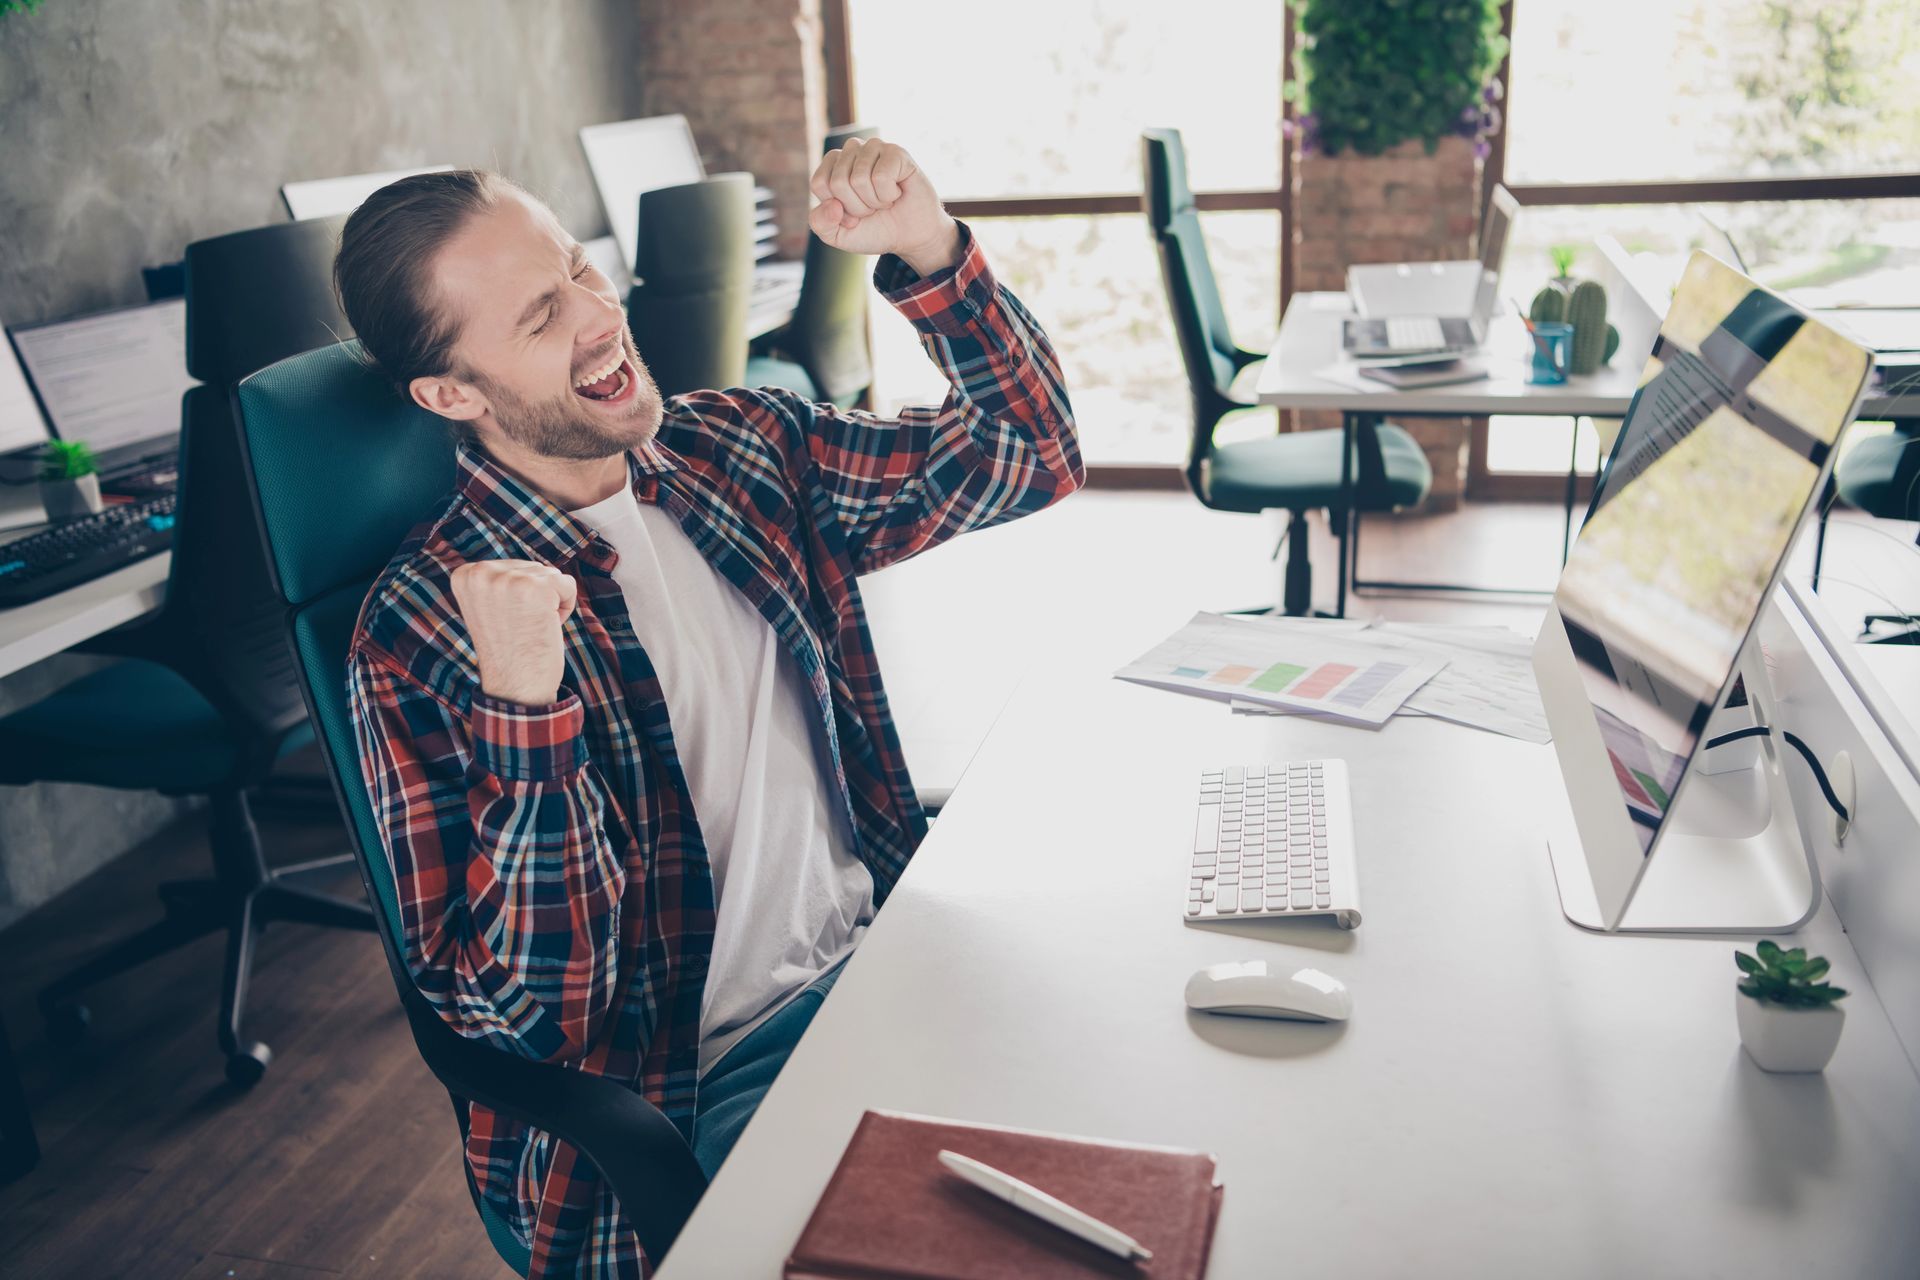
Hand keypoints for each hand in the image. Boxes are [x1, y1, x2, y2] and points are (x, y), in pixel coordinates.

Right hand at [449, 560, 577, 707]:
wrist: (515, 686)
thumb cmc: (507, 649)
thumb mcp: (488, 606)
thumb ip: (497, 580)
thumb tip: (524, 564)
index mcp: (465, 575)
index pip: (510, 567)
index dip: (516, 597)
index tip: (505, 620)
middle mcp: (482, 573)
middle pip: (532, 568)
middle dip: (535, 598)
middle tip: (519, 628)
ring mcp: (509, 579)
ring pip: (550, 576)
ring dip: (549, 604)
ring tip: (530, 628)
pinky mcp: (537, 588)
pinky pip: (568, 584)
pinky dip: (565, 607)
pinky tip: (547, 626)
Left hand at [807, 137, 960, 275]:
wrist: (910, 236)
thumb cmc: (874, 229)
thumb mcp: (838, 235)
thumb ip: (820, 223)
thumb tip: (833, 204)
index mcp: (833, 164)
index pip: (820, 183)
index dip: (836, 209)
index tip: (852, 214)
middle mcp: (852, 150)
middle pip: (839, 182)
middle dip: (857, 207)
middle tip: (872, 208)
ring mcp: (874, 147)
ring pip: (859, 179)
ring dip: (874, 202)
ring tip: (884, 201)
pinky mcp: (896, 152)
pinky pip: (881, 177)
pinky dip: (889, 195)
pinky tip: (897, 193)